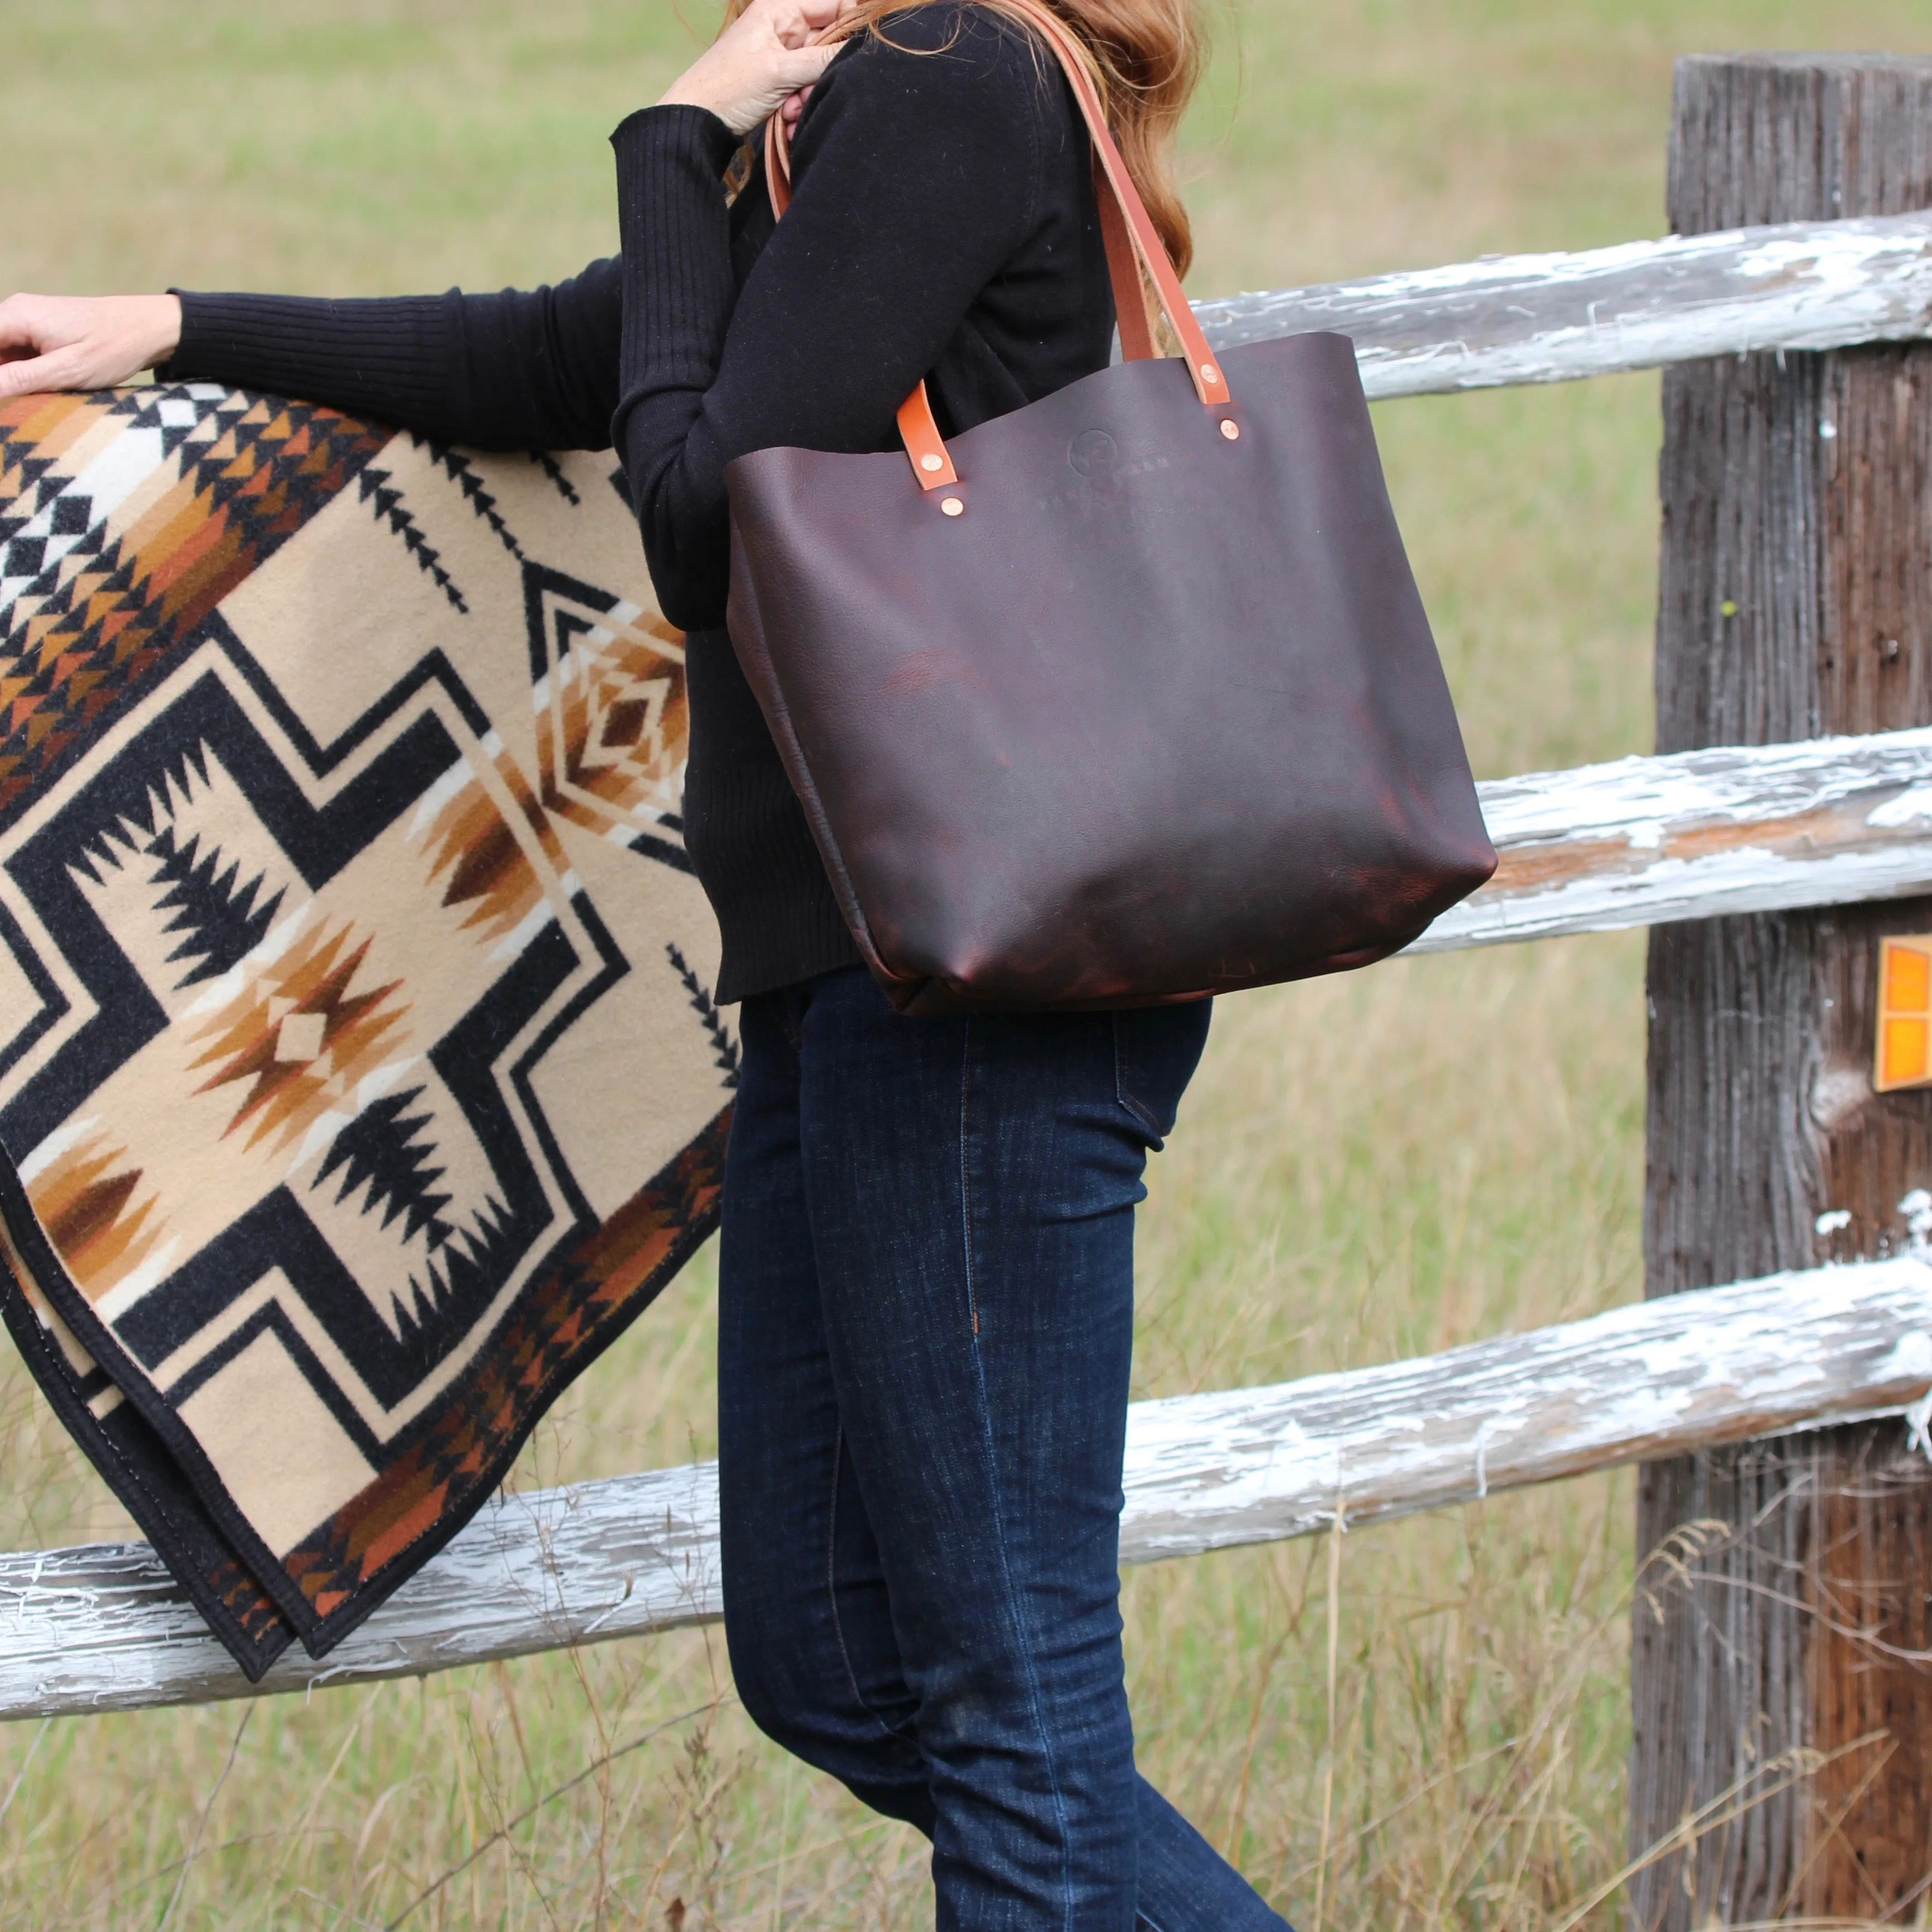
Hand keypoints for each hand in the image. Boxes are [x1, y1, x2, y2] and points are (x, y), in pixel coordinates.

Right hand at [0, 293, 182, 398]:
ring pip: (1, 357)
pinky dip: (21, 377)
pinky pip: (17, 357)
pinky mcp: (40, 335)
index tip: (5, 400)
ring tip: (35, 400)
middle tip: (16, 406)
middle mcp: (14, 313)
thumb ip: (20, 379)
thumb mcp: (68, 370)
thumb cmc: (114, 347)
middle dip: (2, 382)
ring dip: (9, 381)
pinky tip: (37, 395)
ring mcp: (26, 323)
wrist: (150, 328)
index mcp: (14, 315)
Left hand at [658, 0, 855, 137]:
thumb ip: (822, 58)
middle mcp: (783, 26)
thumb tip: (859, 50)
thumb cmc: (730, 88)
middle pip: (828, 42)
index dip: (848, 26)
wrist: (698, 120)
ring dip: (810, 94)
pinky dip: (800, 105)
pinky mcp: (778, 79)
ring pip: (817, 70)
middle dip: (822, 72)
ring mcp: (781, 53)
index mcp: (780, 9)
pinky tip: (787, 119)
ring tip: (791, 110)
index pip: (834, 3)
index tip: (852, 55)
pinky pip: (803, 88)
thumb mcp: (780, 71)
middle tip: (807, 93)